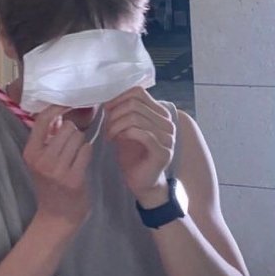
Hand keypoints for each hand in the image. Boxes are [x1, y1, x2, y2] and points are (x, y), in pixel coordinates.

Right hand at [23, 105, 92, 227]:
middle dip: (73, 132)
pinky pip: (86, 150)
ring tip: (76, 155)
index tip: (66, 106)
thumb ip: (46, 138)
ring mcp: (57, 170)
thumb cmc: (51, 182)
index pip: (43, 120)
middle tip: (71, 143)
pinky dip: (87, 153)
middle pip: (66, 127)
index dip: (57, 109)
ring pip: (78, 138)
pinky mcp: (74, 178)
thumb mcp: (40, 160)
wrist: (57, 215)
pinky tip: (82, 162)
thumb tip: (59, 111)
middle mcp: (42, 160)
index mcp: (30, 153)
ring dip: (81, 143)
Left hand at [103, 87, 174, 205]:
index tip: (106, 109)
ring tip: (109, 135)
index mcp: (160, 113)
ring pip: (135, 117)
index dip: (118, 98)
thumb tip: (109, 99)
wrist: (142, 183)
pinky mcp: (163, 151)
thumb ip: (123, 113)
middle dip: (114, 114)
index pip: (138, 92)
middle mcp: (168, 122)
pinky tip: (116, 140)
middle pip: (134, 104)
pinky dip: (123, 134)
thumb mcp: (126, 128)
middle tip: (106, 127)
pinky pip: (141, 133)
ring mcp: (168, 137)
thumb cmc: (133, 155)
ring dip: (116, 125)